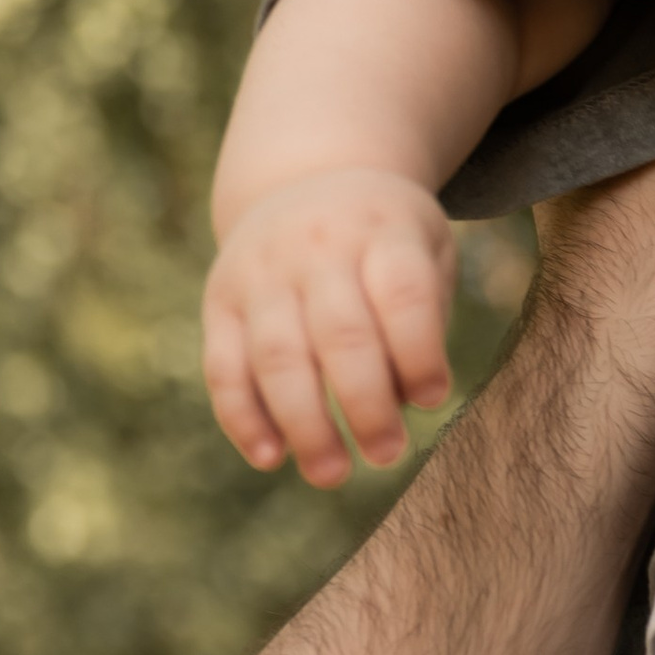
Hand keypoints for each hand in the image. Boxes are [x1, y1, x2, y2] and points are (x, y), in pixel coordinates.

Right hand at [203, 167, 457, 485]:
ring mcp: (261, 273)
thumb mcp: (426, 248)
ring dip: (304, 424)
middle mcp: (317, 247)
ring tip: (332, 475)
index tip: (434, 399)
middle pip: (339, 333)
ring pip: (277, 356)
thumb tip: (404, 402)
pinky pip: (224, 366)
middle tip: (387, 456)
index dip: (419, 353)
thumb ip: (424, 317)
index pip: (402, 294)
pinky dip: (242, 418)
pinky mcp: (219, 300)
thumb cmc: (385, 239)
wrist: (307, 179)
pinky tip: (270, 458)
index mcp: (382, 229)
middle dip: (365, 404)